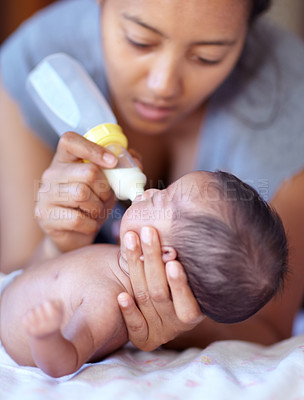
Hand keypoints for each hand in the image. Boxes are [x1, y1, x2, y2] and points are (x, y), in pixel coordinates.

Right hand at [35, 131, 116, 252]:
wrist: (74, 235)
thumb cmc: (93, 203)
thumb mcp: (108, 183)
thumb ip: (123, 169)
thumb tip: (136, 162)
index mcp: (65, 159)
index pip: (71, 141)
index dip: (94, 149)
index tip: (113, 162)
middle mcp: (51, 173)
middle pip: (87, 172)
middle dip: (105, 189)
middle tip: (106, 198)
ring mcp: (46, 195)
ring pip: (81, 194)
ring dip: (98, 207)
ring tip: (97, 211)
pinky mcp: (46, 217)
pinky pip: (77, 219)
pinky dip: (91, 224)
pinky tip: (90, 224)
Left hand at [117, 227, 203, 350]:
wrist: (164, 305)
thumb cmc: (176, 279)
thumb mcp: (184, 270)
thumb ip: (181, 256)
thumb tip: (184, 215)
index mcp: (195, 311)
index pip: (187, 302)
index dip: (179, 284)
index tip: (173, 262)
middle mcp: (178, 324)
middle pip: (161, 292)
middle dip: (153, 259)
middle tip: (148, 233)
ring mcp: (160, 331)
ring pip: (145, 298)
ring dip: (136, 267)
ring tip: (131, 240)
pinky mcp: (143, 338)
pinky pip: (134, 326)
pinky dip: (128, 310)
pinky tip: (121, 296)